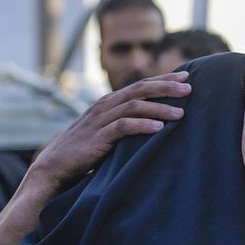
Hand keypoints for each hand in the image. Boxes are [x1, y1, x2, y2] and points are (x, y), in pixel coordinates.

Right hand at [31, 71, 191, 191]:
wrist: (55, 166)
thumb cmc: (85, 151)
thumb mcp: (108, 133)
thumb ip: (126, 125)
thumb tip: (156, 126)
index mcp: (110, 103)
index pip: (140, 85)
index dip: (163, 80)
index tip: (186, 78)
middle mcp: (106, 106)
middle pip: (140, 89)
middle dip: (166, 87)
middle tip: (189, 88)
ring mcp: (100, 120)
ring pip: (134, 106)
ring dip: (159, 108)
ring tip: (180, 113)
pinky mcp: (98, 136)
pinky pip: (123, 126)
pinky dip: (142, 126)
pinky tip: (159, 129)